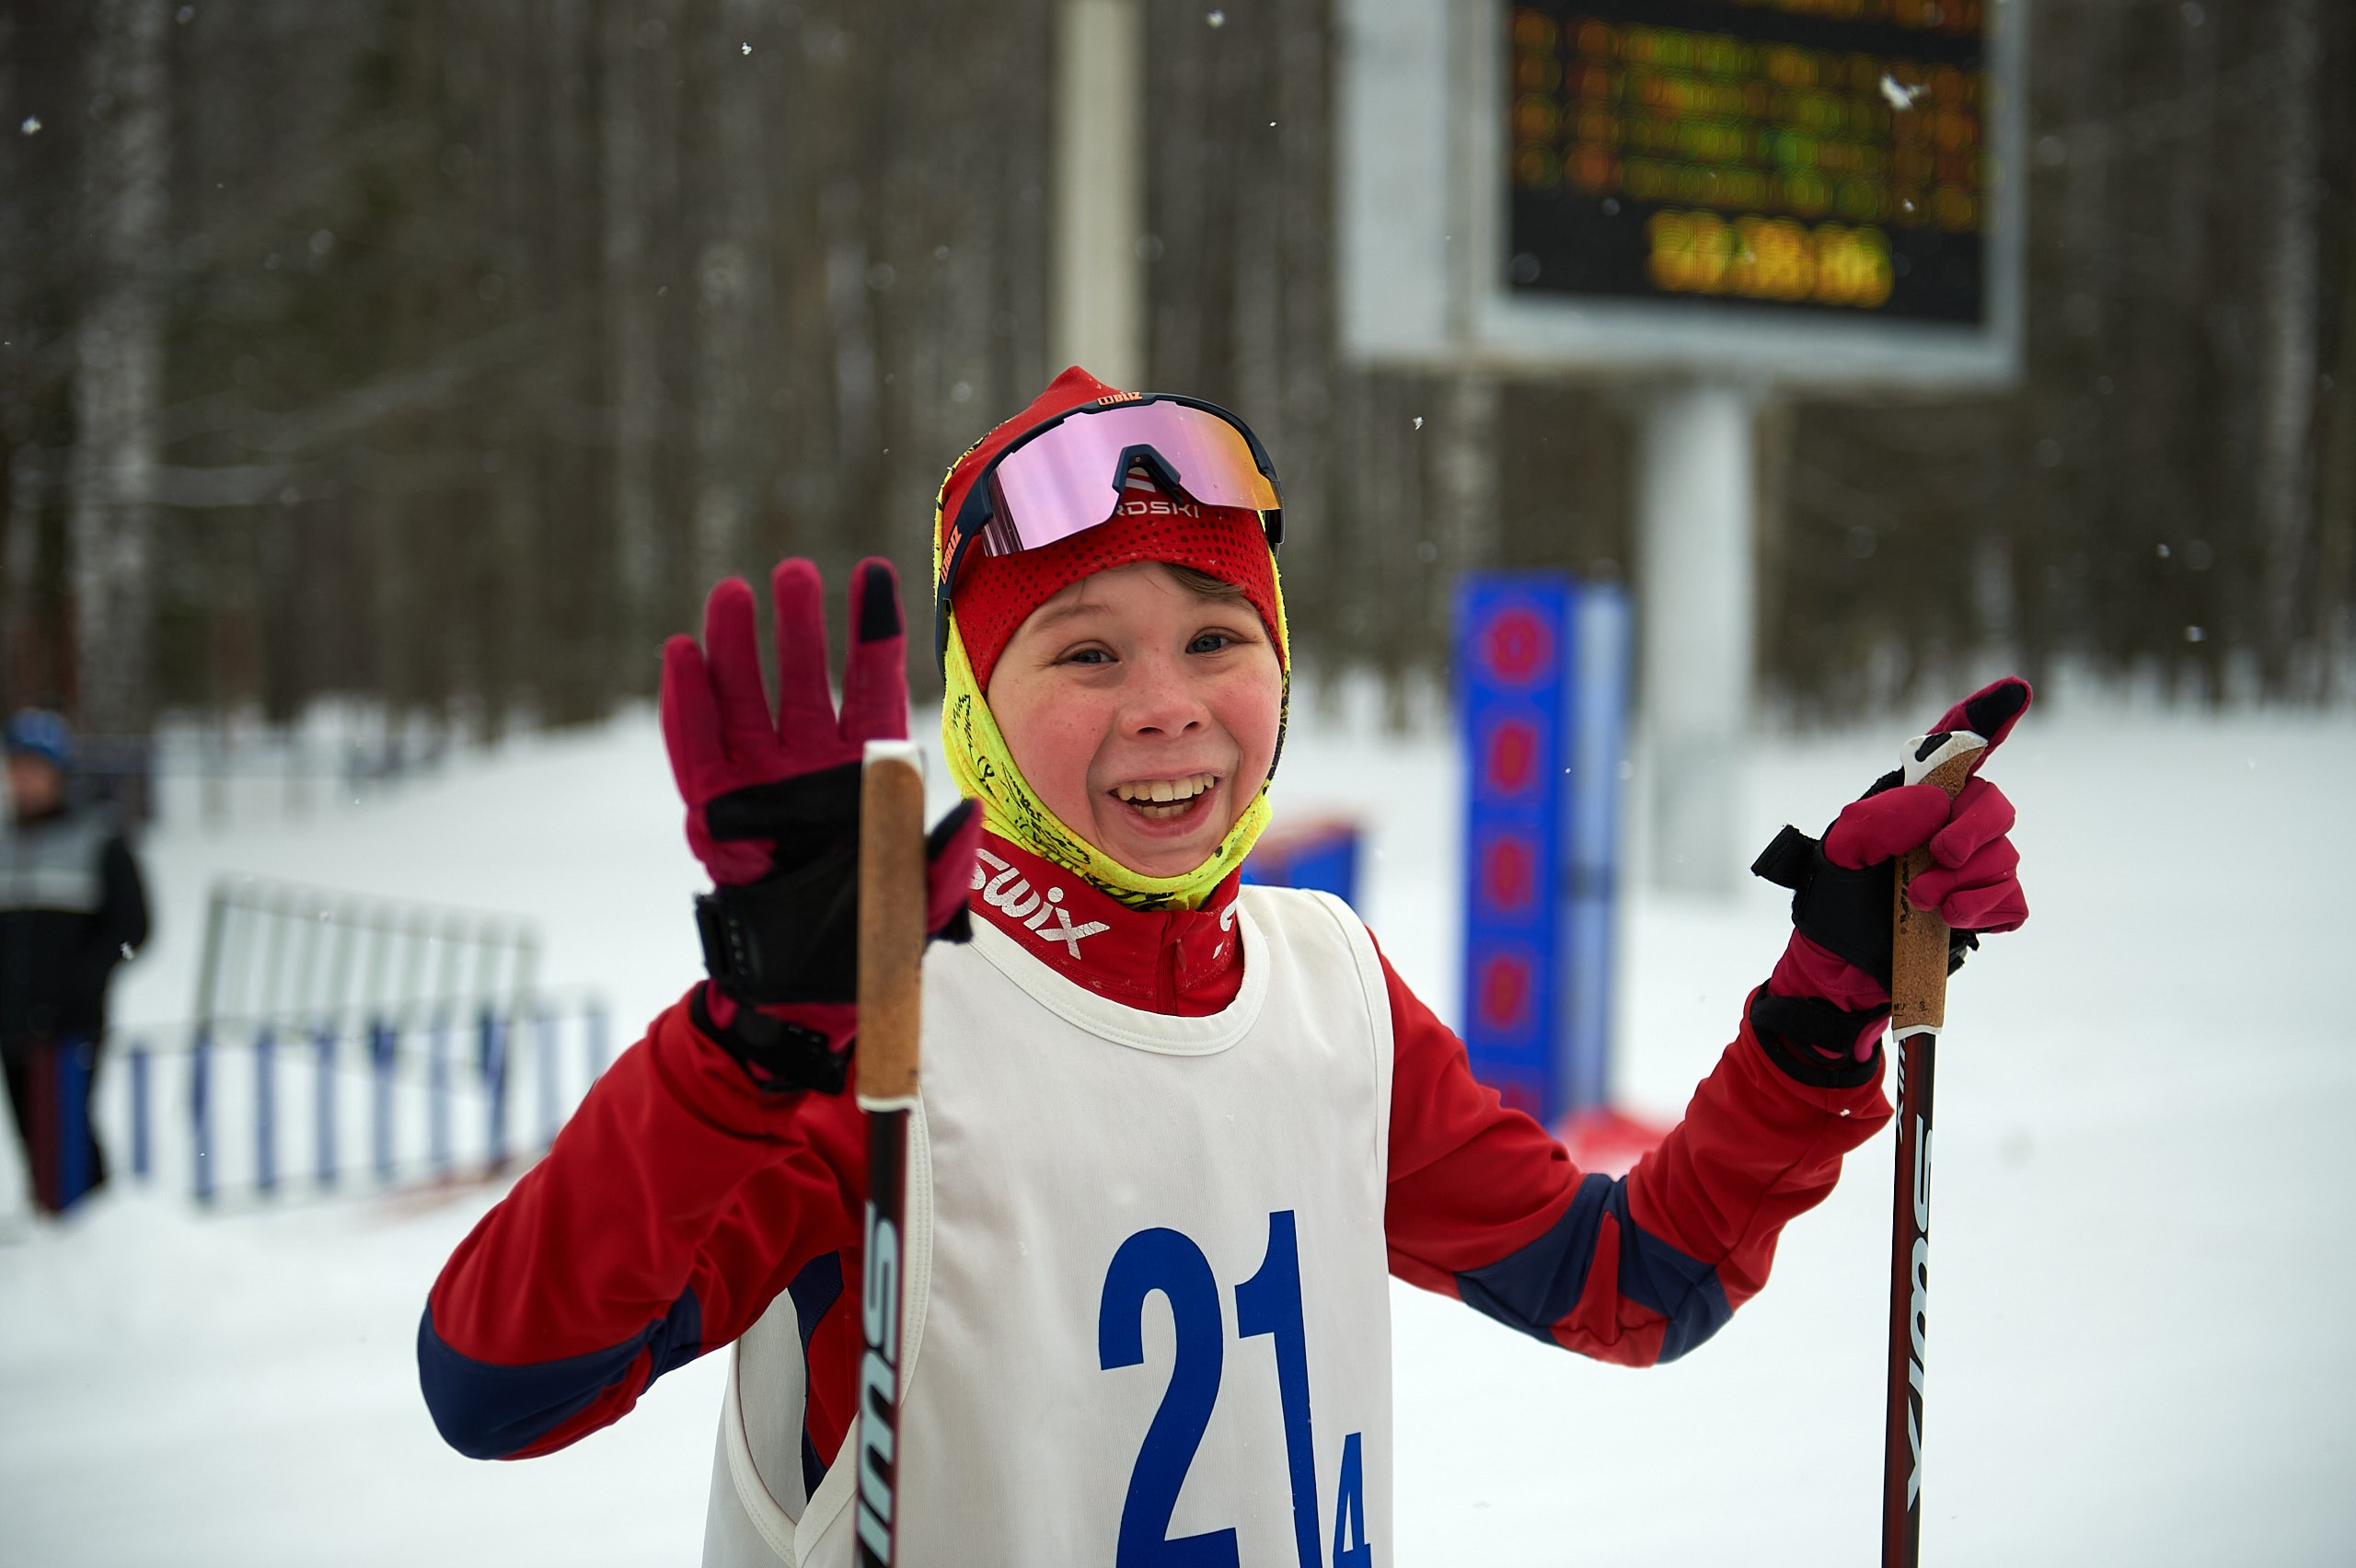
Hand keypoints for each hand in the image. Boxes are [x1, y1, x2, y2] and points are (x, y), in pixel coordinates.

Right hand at [661, 558, 980, 1090]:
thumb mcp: (921, 905)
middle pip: (806, 681)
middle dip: (802, 626)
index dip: (871, 634)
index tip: (874, 575)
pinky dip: (687, 703)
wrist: (807, 994)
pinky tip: (683, 653)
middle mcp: (812, 768)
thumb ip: (944, 862)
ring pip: (747, 699)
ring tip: (734, 591)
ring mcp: (760, 786)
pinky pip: (695, 748)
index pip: (873, 690)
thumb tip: (971, 815)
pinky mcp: (714, 813)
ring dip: (739, 646)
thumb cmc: (871, 943)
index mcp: (867, 774)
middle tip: (797, 572)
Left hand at [1751, 678, 2031, 1080]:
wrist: (1839, 972)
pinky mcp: (1984, 911)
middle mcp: (1947, 827)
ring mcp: (1971, 869)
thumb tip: (1934, 801)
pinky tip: (1953, 920)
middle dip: (1971, 830)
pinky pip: (2012, 901)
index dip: (1987, 715)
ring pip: (2004, 858)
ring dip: (1965, 882)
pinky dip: (1986, 909)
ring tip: (1923, 902)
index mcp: (1911, 800)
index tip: (2015, 689)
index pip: (1954, 749)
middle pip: (1993, 805)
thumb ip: (1876, 820)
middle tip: (1937, 858)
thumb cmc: (1833, 904)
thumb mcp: (1838, 855)